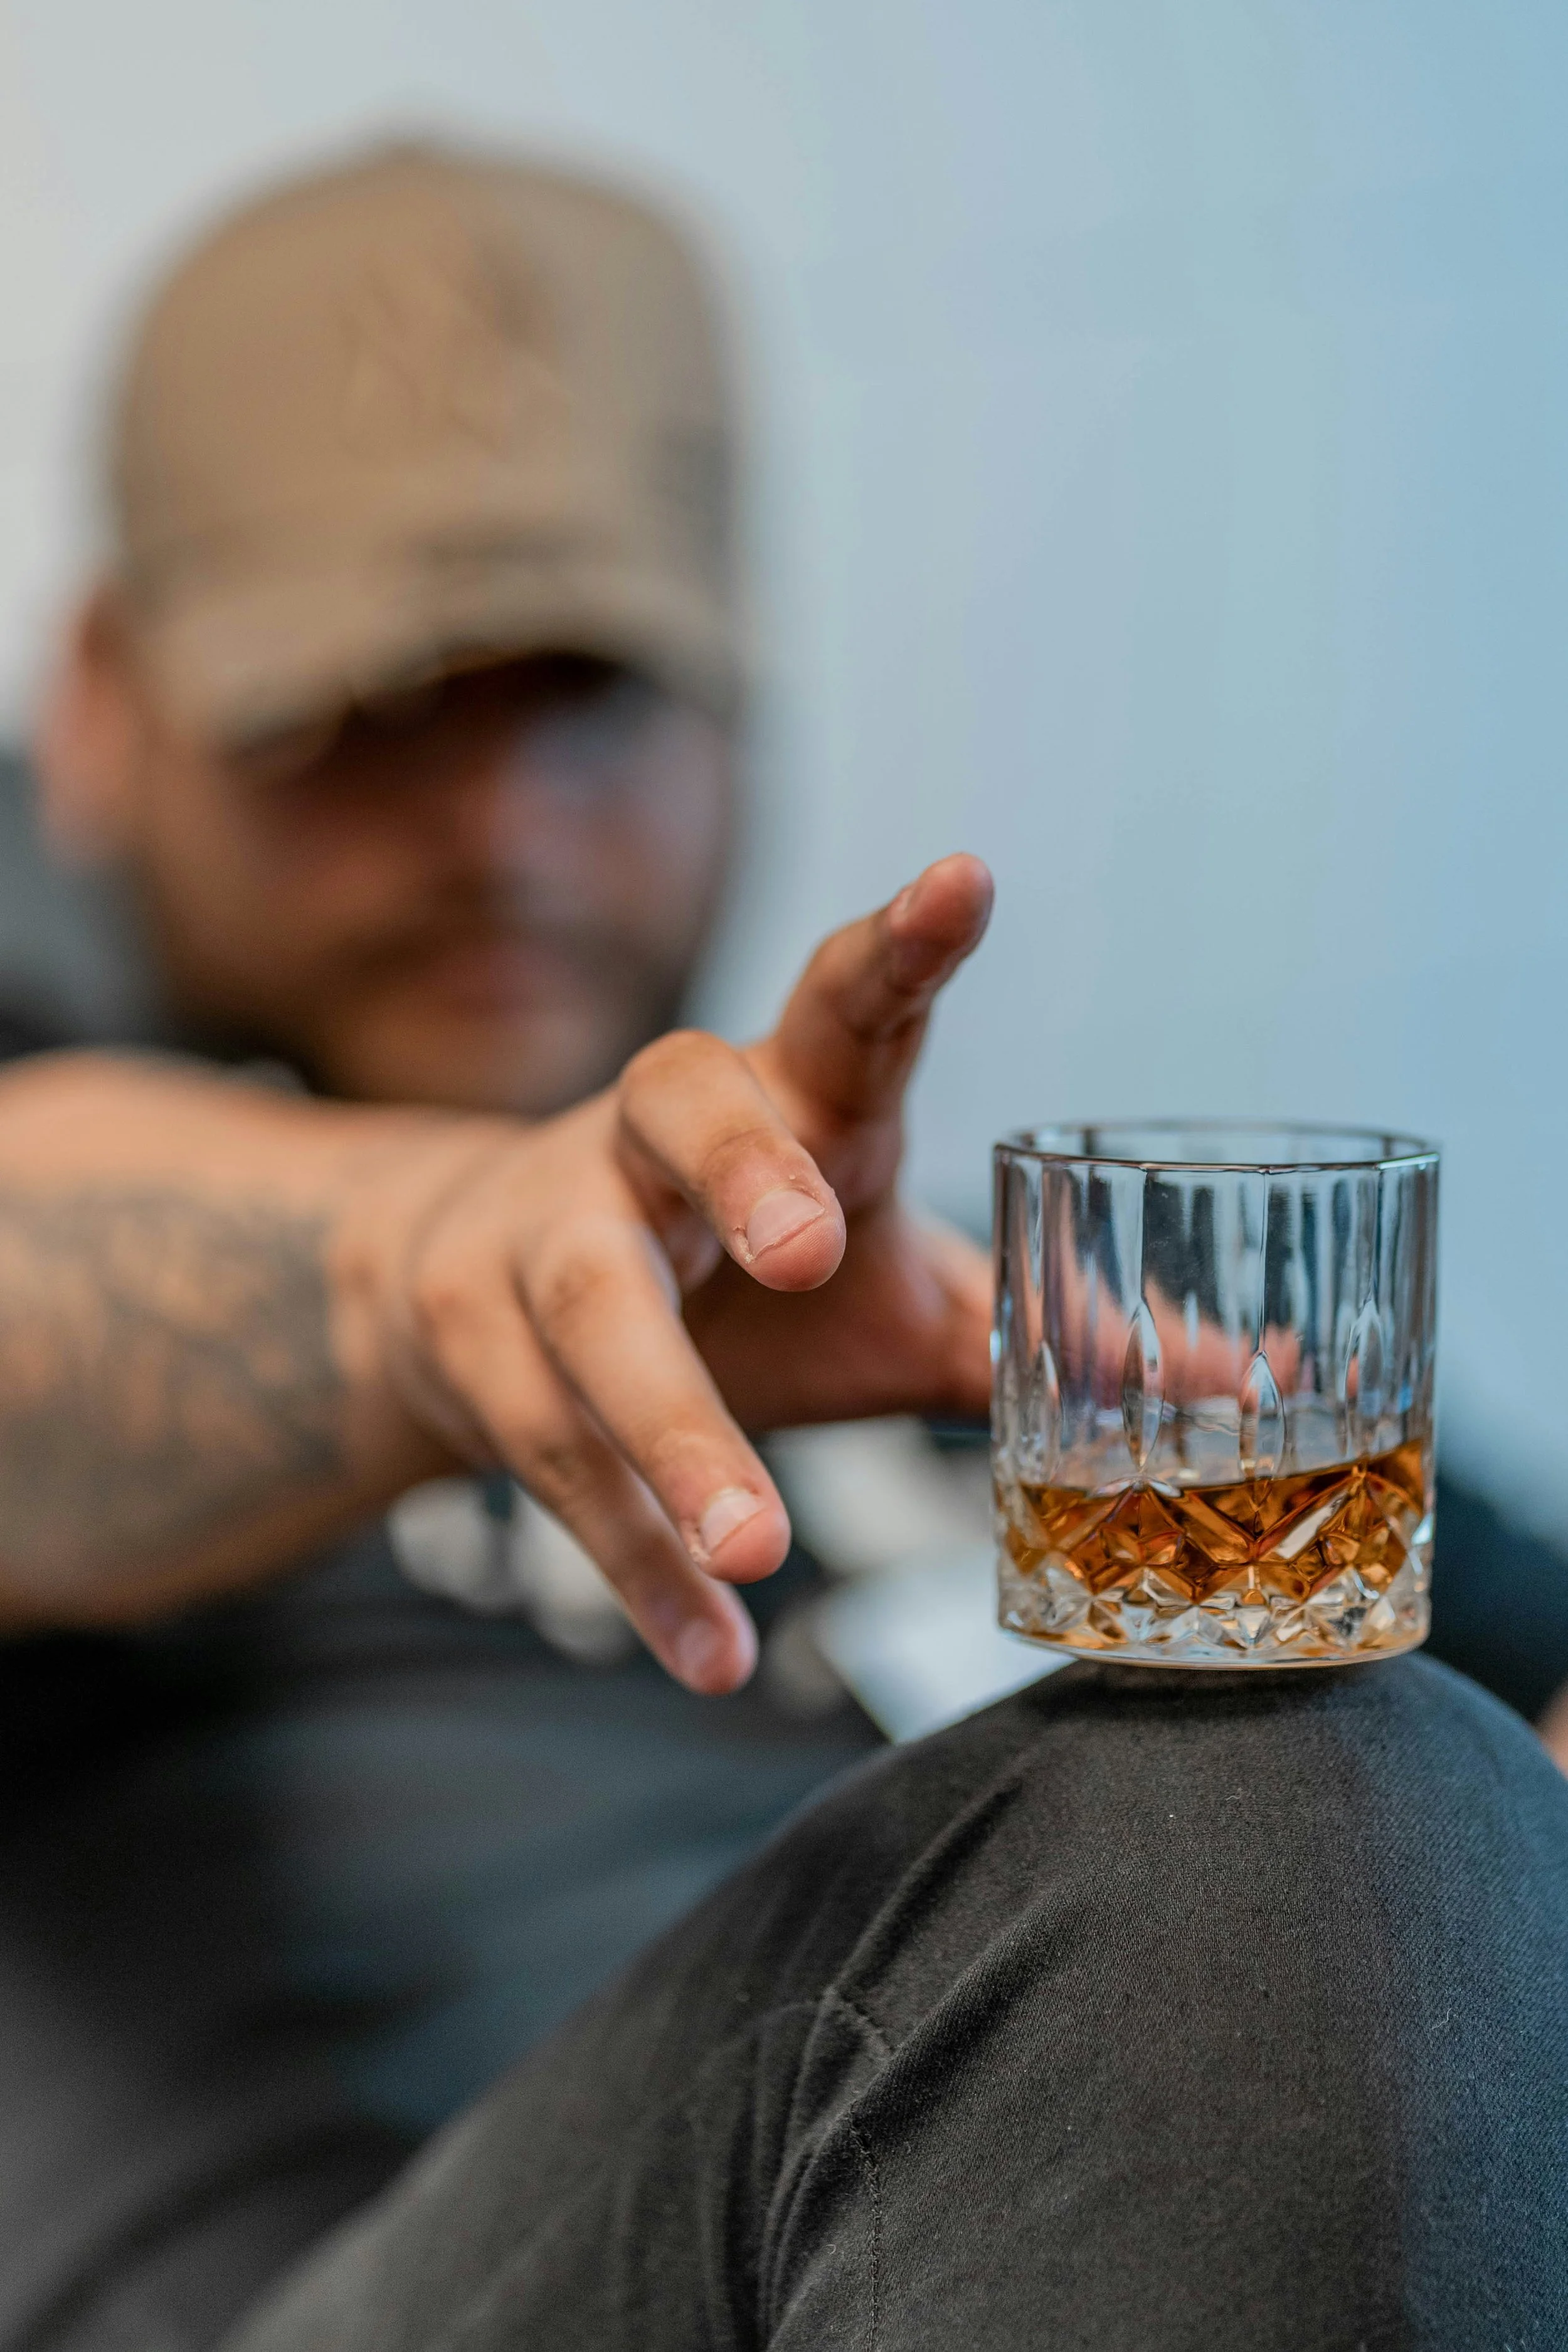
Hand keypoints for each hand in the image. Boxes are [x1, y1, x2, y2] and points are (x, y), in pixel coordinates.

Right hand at [338, 856, 992, 1692]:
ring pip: (594, 1314)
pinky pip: (553, 1460)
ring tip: (755, 1550)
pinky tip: (712, 1655)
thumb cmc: (743, 1274)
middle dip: (743, 1170)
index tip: (967, 881)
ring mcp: (548, 1232)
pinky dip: (636, 1565)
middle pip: (679, 1114)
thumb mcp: (898, 1283)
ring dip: (672, 1434)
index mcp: (788, 1097)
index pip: (844, 1003)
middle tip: (810, 1247)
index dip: (902, 946)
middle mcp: (655, 1137)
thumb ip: (1049, 1329)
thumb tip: (1255, 1386)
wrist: (483, 1286)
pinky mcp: (476, 1344)